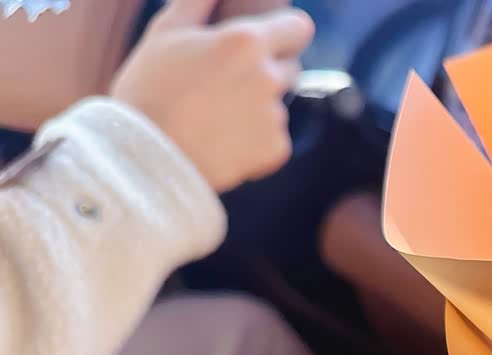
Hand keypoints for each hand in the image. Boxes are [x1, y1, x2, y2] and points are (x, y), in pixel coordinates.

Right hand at [109, 0, 313, 192]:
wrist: (147, 157)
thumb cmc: (149, 88)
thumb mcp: (166, 32)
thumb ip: (197, 1)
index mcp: (246, 41)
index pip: (299, 26)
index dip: (285, 32)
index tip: (269, 40)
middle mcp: (269, 76)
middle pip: (291, 67)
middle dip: (269, 70)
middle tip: (227, 83)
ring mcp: (275, 115)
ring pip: (279, 105)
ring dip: (259, 108)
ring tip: (217, 115)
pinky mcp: (276, 149)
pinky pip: (276, 139)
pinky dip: (257, 142)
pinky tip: (224, 140)